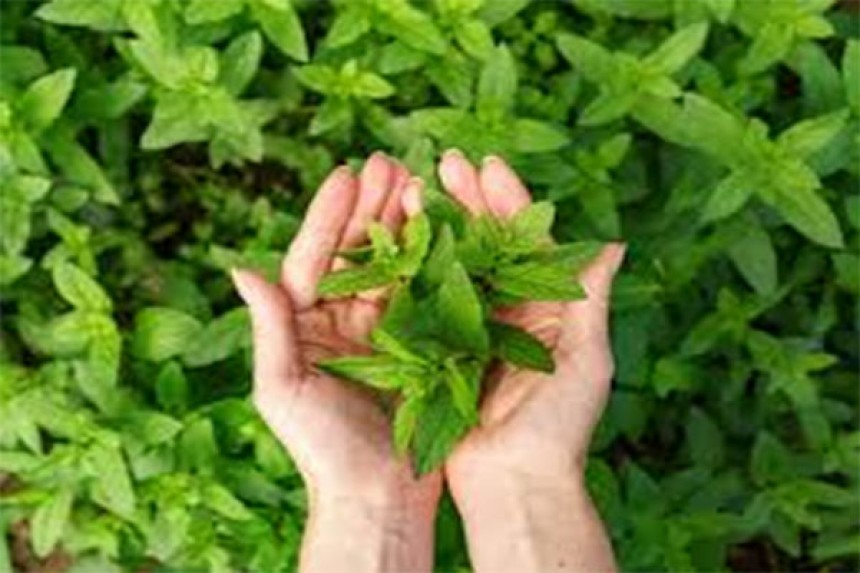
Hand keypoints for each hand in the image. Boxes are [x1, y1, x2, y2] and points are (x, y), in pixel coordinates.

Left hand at [231, 153, 439, 572]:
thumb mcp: (284, 390)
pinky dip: (432, 259)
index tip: (347, 172)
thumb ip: (269, 329)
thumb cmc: (322, 451)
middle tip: (391, 161)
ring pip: (392, 264)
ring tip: (419, 180)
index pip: (314, 257)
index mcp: (305, 325)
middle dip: (372, 206)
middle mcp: (342, 320)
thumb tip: (241, 268)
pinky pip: (423, 293)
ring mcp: (383, 330)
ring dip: (403, 223)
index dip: (329, 215)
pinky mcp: (419, 344)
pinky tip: (444, 227)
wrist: (377, 496)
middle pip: (356, 251)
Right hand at [438, 150, 622, 571]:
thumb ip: (592, 300)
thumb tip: (616, 244)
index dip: (509, 201)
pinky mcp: (440, 352)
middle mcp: (509, 313)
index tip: (487, 163)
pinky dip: (415, 272)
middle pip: (487, 245)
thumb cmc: (559, 428)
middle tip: (444, 164)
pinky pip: (427, 303)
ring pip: (454, 267)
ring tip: (417, 189)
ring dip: (439, 227)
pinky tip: (398, 241)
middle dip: (468, 202)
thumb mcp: (586, 360)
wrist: (514, 484)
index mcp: (547, 309)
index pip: (528, 242)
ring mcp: (472, 331)